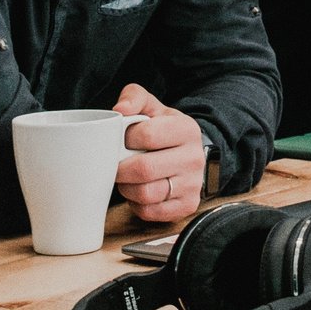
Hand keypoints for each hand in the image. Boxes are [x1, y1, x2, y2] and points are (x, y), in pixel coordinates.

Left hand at [112, 83, 205, 223]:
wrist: (190, 154)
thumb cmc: (164, 131)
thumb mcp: (153, 107)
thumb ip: (134, 97)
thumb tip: (120, 110)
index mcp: (186, 129)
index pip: (146, 135)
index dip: (124, 139)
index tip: (122, 140)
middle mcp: (194, 158)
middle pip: (143, 169)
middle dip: (121, 168)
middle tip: (116, 164)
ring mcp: (192, 184)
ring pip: (146, 194)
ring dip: (127, 188)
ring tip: (127, 178)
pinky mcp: (186, 206)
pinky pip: (150, 212)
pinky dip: (137, 204)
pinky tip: (139, 191)